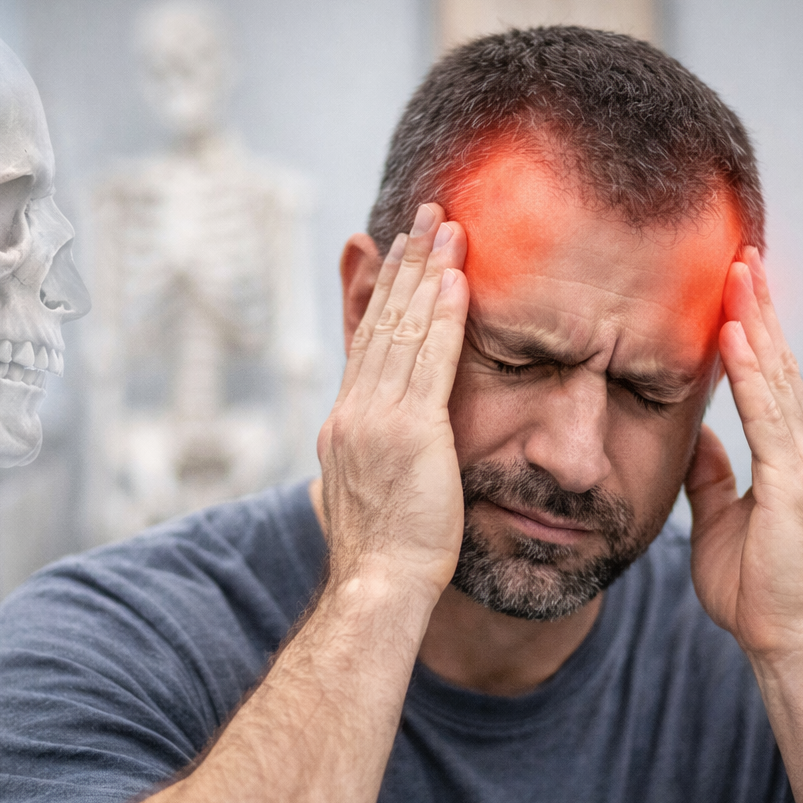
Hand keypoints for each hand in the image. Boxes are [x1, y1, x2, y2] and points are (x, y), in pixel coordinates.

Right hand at [317, 203, 468, 599]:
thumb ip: (383, 459)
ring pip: (402, 329)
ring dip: (425, 272)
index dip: (384, 294)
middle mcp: (353, 411)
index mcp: (344, 425)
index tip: (402, 254)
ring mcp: (377, 417)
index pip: (367, 343)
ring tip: (445, 226)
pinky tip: (457, 277)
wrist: (377, 587)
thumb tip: (396, 451)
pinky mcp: (409, 429)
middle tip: (424, 215)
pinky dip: (441, 313)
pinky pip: (428, 358)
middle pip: (380, 323)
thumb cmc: (385, 559)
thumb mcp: (375, 496)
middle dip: (403, 266)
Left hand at [684, 247, 802, 669]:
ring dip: (755, 320)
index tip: (734, 288)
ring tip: (738, 269)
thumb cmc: (757, 593)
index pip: (769, 382)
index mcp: (791, 460)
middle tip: (741, 254)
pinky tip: (733, 331)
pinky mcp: (797, 481)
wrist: (790, 643)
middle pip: (778, 366)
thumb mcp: (720, 523)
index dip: (753, 333)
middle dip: (758, 308)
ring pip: (777, 377)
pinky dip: (750, 369)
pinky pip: (768, 413)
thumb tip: (695, 438)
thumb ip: (712, 478)